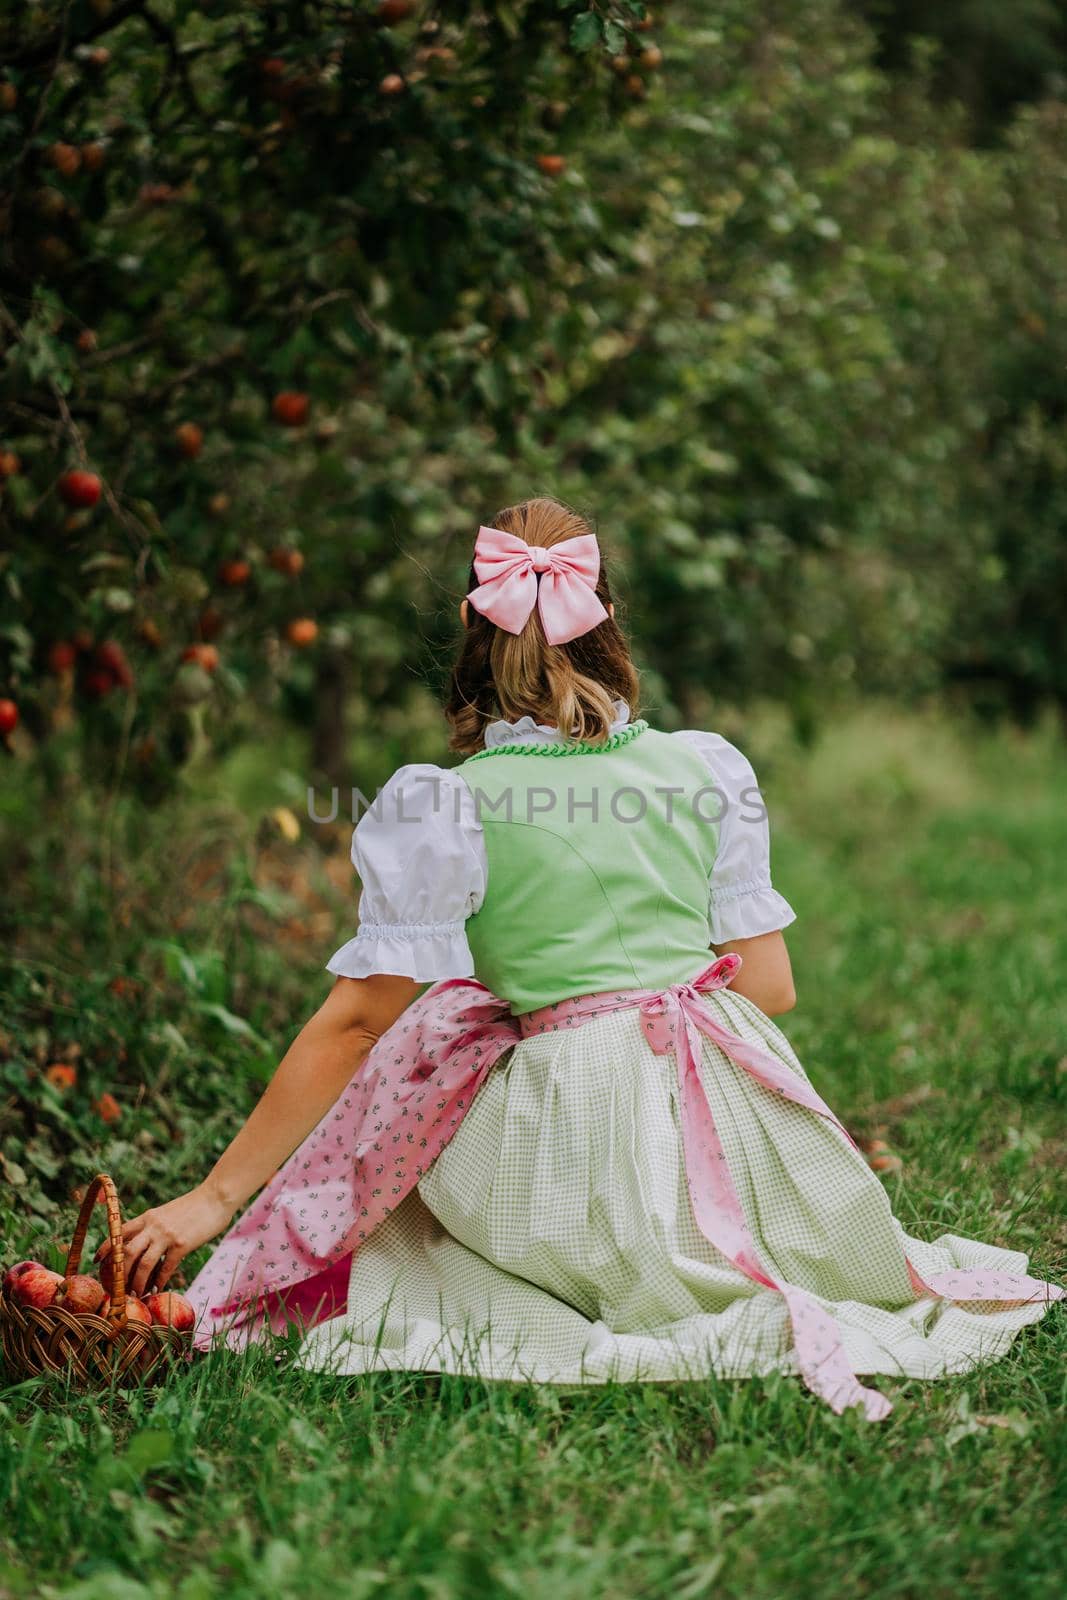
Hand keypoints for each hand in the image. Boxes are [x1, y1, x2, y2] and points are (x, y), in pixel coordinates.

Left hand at [95, 1184, 235, 1297]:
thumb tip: (145, 1243)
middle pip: (126, 1252)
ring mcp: (167, 1235)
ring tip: (137, 1293)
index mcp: (148, 1216)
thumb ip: (154, 1225)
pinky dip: (159, 1281)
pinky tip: (158, 1288)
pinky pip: (166, 1268)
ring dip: (137, 1282)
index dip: (106, 1248)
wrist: (216, 1197)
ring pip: (143, 1264)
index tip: (96, 1261)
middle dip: (119, 1273)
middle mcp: (153, 1225)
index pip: (119, 1232)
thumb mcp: (168, 1211)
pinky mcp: (182, 1244)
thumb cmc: (194, 1205)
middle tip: (118, 1287)